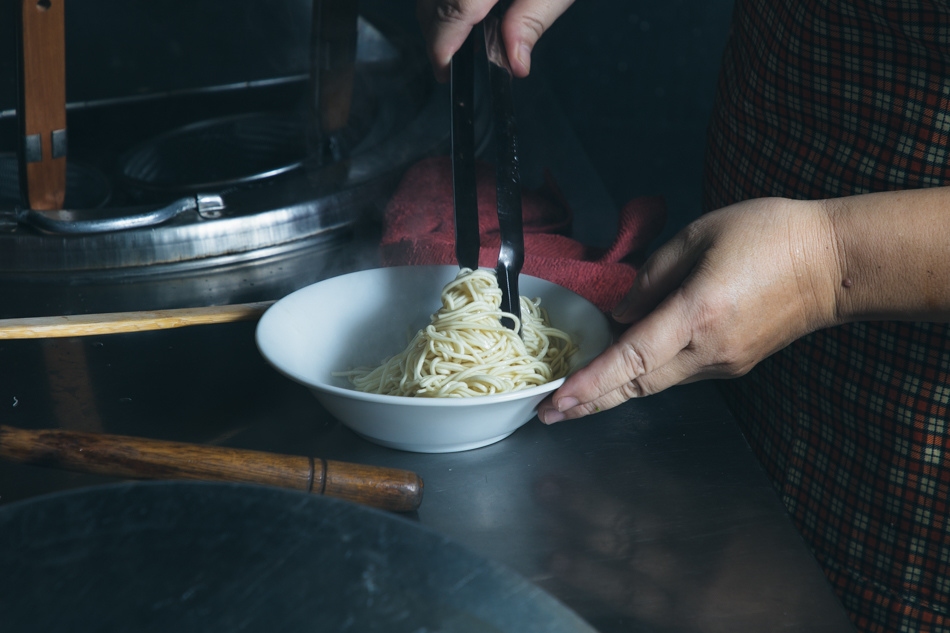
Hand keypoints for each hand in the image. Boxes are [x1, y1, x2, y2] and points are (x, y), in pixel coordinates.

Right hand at [416, 0, 574, 80]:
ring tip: (467, 35)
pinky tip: (472, 9)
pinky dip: (447, 1)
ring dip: (442, 17)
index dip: (442, 47)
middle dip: (439, 36)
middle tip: (452, 63)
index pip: (452, 13)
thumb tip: (515, 63)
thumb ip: (531, 23)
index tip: (443, 72)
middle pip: (432, 5)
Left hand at [538, 197, 840, 422]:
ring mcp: (724, 363)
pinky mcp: (734, 364)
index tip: (558, 402)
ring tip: (575, 392)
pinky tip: (626, 366)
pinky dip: (646, 372)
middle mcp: (709, 350)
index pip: (632, 359)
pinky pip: (679, 372)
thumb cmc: (769, 234)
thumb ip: (653, 277)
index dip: (592, 383)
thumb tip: (622, 314)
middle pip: (638, 386)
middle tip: (548, 415)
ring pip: (657, 383)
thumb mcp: (700, 235)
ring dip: (615, 389)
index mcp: (697, 313)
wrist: (836, 263)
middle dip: (590, 403)